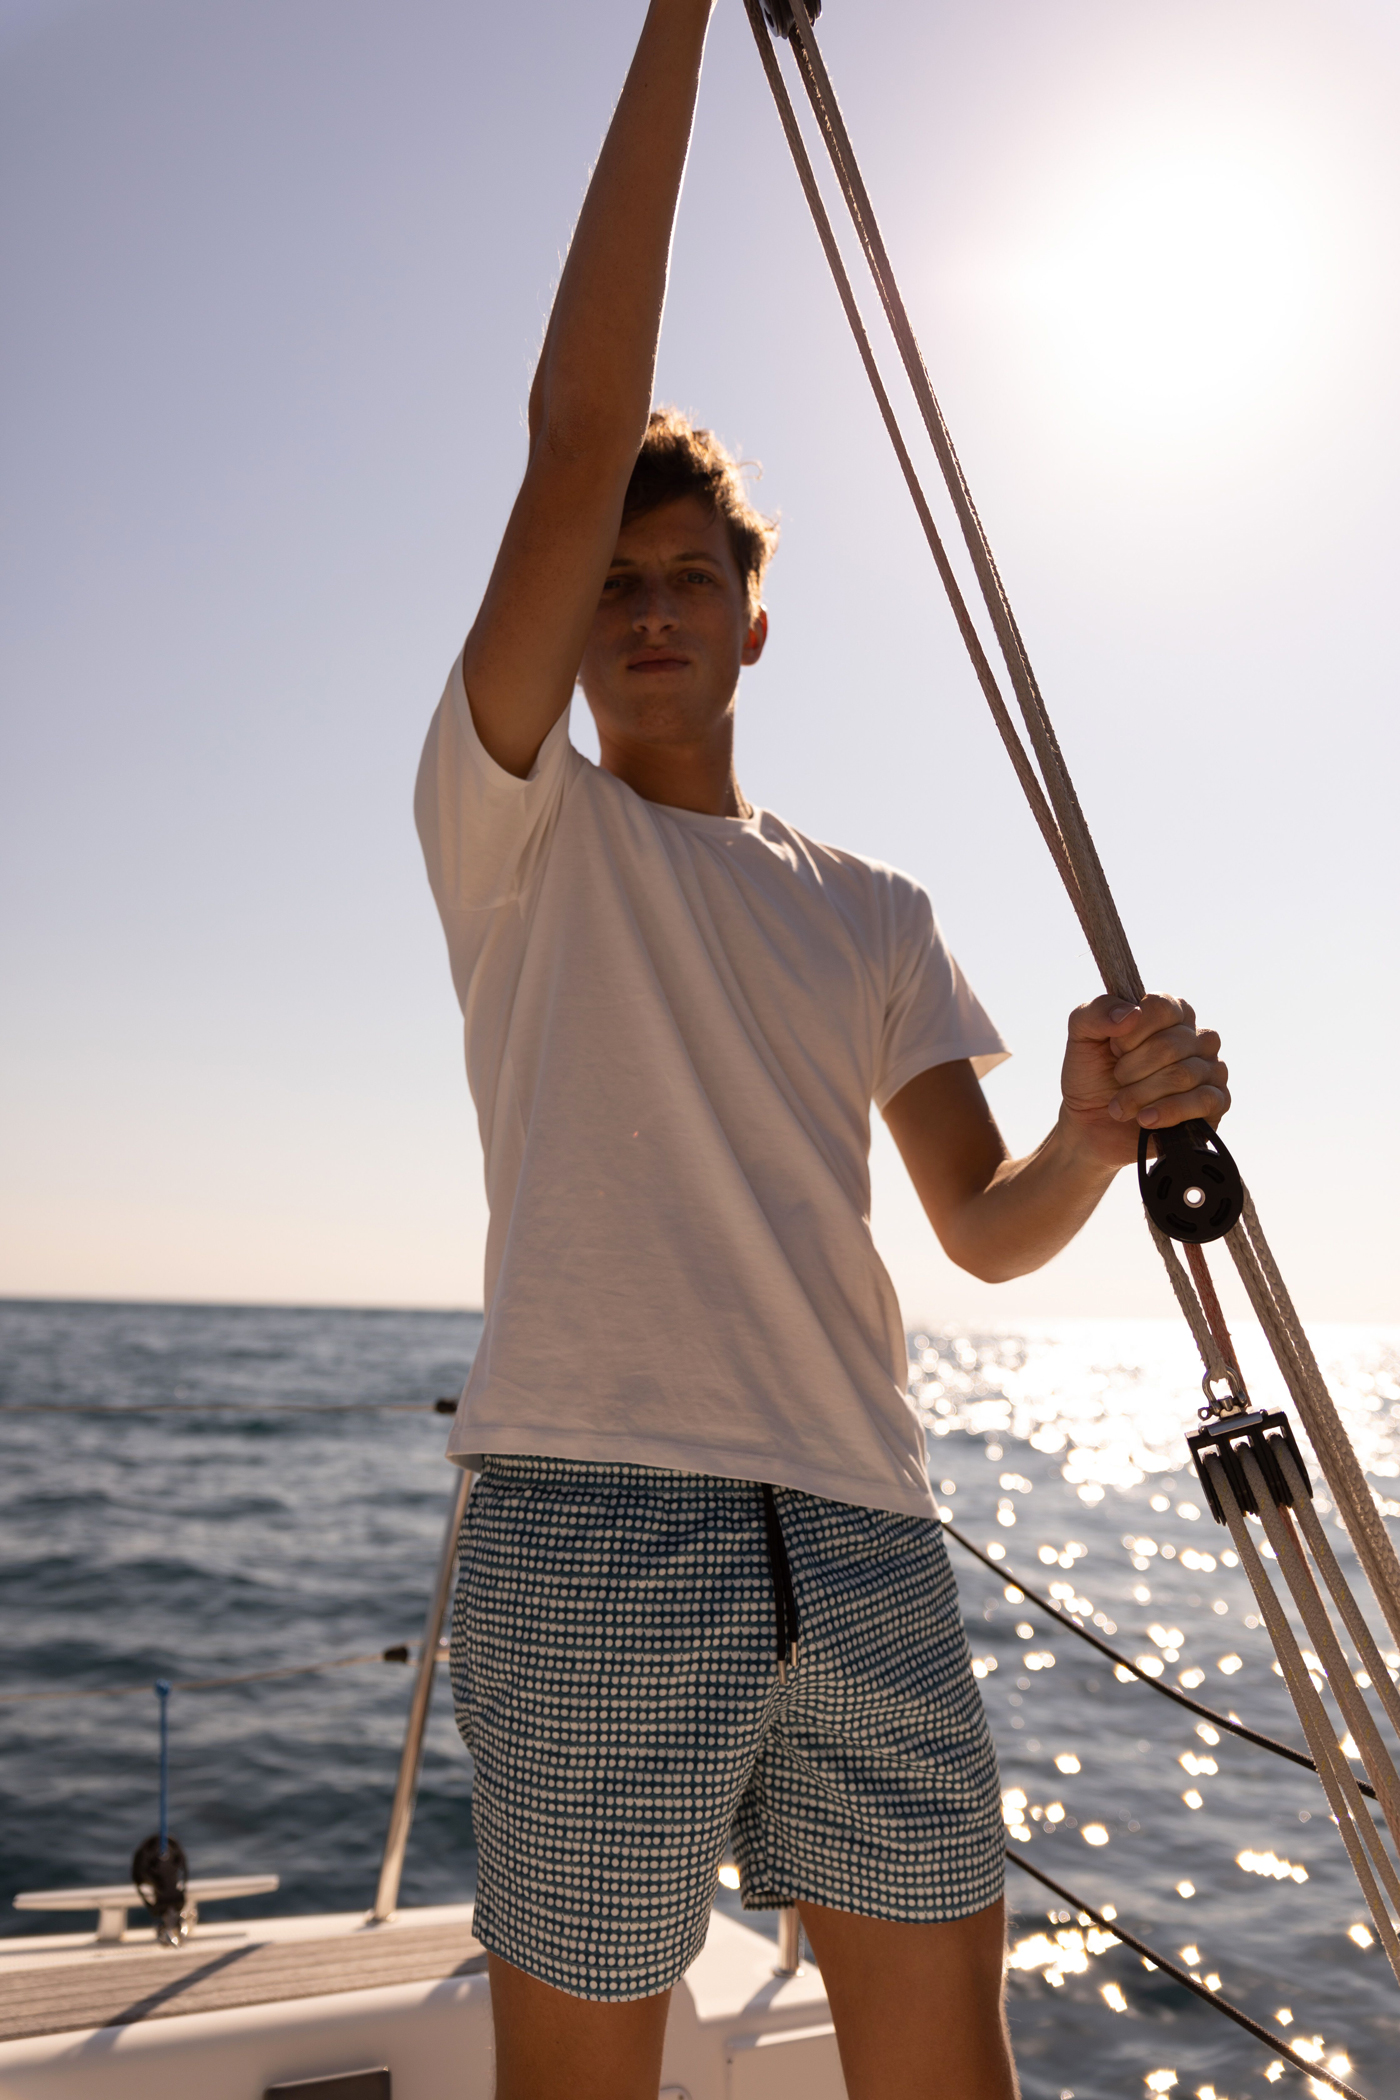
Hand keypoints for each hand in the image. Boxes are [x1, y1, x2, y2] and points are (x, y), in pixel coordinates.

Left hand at [1058, 993, 1230, 1170]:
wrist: (1092, 1126)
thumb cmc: (1092, 1076)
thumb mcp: (1081, 1037)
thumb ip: (1096, 1012)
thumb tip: (1131, 1013)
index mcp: (1170, 1013)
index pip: (1161, 1007)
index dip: (1131, 1033)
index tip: (1113, 1049)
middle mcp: (1196, 1037)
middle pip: (1171, 1045)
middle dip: (1131, 1069)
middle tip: (1116, 1080)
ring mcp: (1210, 1069)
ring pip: (1183, 1075)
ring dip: (1141, 1094)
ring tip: (1121, 1106)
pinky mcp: (1215, 1103)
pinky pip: (1204, 1101)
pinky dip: (1168, 1112)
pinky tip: (1146, 1119)